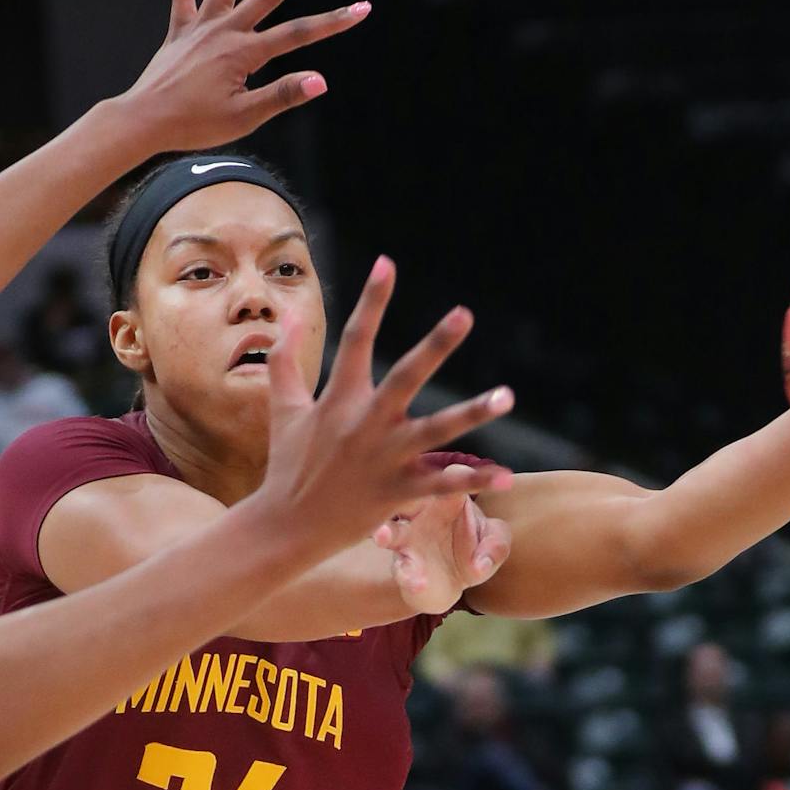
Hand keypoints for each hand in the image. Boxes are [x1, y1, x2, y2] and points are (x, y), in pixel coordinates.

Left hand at [118, 0, 371, 151]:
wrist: (144, 122)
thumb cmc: (194, 125)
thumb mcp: (244, 118)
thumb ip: (282, 95)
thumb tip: (320, 80)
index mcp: (245, 53)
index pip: (299, 34)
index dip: (334, 21)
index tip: (363, 7)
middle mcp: (225, 31)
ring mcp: (201, 26)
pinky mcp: (179, 30)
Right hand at [255, 257, 513, 554]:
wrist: (285, 527)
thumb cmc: (288, 464)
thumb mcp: (282, 408)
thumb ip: (285, 359)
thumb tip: (288, 315)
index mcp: (339, 398)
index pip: (356, 339)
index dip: (372, 299)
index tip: (387, 262)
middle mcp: (365, 423)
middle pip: (406, 376)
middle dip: (435, 345)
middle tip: (464, 313)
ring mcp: (384, 458)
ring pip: (436, 431)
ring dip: (473, 412)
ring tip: (507, 396)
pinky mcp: (398, 492)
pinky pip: (442, 484)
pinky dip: (474, 480)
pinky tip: (506, 475)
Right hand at [376, 481, 511, 614]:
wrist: (451, 584)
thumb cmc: (472, 549)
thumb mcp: (492, 543)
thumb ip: (496, 545)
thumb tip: (481, 562)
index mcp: (446, 498)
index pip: (451, 478)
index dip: (457, 475)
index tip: (463, 475)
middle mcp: (421, 514)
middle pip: (409, 496)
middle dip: (405, 491)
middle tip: (406, 490)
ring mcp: (408, 540)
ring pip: (391, 531)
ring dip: (385, 532)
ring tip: (382, 536)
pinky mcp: (403, 566)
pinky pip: (401, 569)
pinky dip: (408, 577)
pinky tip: (418, 583)